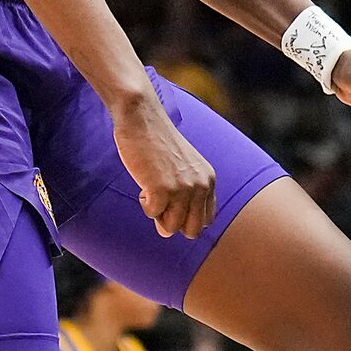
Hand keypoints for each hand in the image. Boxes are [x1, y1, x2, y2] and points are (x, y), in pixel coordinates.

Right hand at [109, 89, 215, 238]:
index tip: (171, 201)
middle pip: (191, 231)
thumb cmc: (157, 142)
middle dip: (172, 222)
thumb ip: (187, 194)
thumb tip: (169, 231)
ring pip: (171, 227)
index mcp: (209, 181)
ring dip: (156, 213)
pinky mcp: (162, 189)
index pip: (205, 221)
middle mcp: (200, 186)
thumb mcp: (184, 167)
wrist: (142, 119)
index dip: (184, 217)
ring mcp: (182, 188)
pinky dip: (145, 204)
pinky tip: (143, 185)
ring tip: (150, 189)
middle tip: (160, 202)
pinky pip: (153, 214)